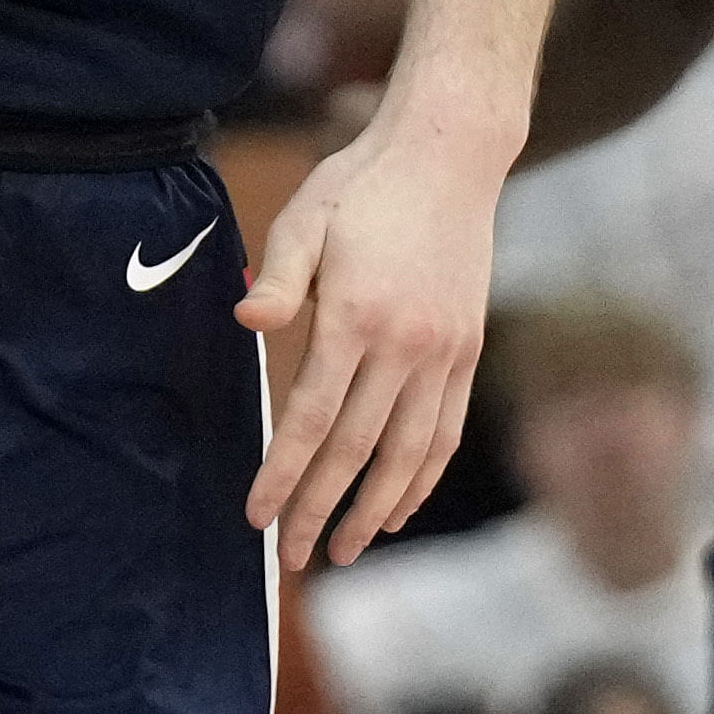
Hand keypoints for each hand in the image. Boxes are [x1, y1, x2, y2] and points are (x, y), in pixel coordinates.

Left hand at [239, 104, 503, 570]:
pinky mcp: (468, 351)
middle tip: (293, 557)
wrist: (450, 156)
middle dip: (322, 509)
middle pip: (357, 449)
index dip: (284, 474)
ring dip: (377, 509)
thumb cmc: (362, 185)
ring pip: (410, 453)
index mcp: (357, 315)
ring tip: (348, 550)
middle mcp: (406, 344)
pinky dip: (422, 477)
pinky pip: (445, 431)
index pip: (311, 417)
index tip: (258, 518)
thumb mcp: (307, 216)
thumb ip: (280, 277)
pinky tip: (399, 506)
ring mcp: (445, 352)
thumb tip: (245, 322)